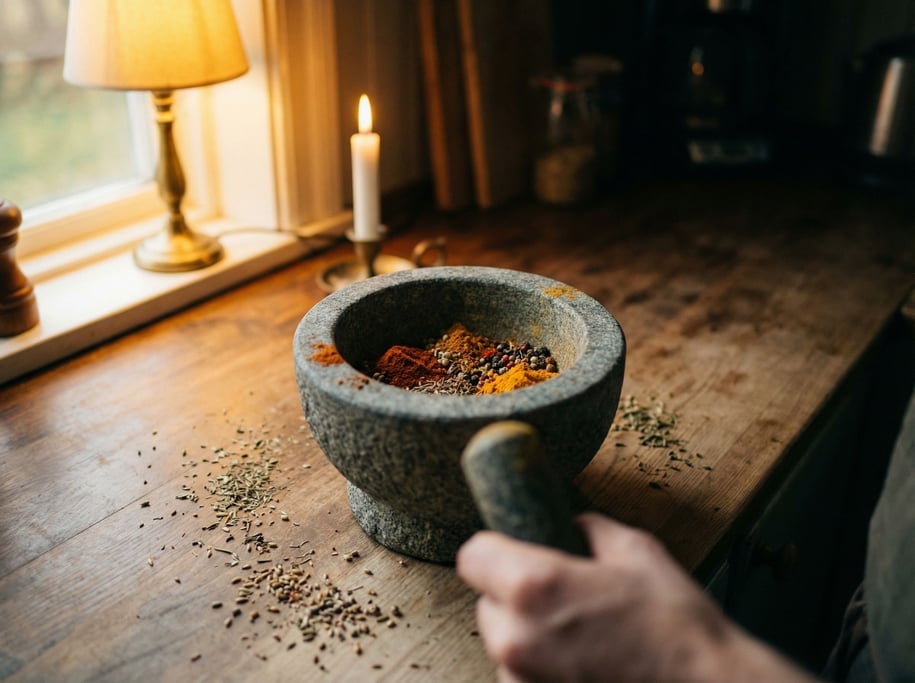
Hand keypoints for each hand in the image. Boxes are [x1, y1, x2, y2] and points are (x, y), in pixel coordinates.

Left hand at [457, 513, 814, 682]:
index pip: (472, 555)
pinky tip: (582, 665)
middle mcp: (517, 637)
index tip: (512, 551)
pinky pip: (520, 677)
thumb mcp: (638, 552)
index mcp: (535, 586)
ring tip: (577, 637)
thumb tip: (573, 524)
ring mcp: (521, 680)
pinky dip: (540, 670)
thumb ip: (591, 530)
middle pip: (486, 603)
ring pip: (503, 644)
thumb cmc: (677, 628)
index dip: (494, 550)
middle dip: (514, 596)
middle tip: (560, 598)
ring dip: (527, 637)